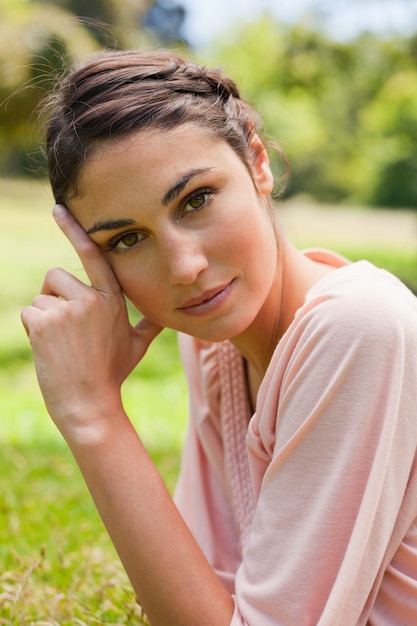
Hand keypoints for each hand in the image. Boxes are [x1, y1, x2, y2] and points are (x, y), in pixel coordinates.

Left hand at [21, 205, 162, 438]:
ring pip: (41, 297)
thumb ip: (151, 323)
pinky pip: (29, 314)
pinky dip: (34, 331)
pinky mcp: (45, 321)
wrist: (90, 403)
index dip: (75, 230)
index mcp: (112, 299)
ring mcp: (68, 309)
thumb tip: (171, 316)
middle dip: (54, 298)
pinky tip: (50, 350)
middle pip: (56, 277)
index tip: (59, 209)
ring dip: (44, 318)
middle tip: (67, 331)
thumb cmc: (112, 373)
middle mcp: (92, 298)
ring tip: (62, 344)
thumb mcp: (137, 345)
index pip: (93, 255)